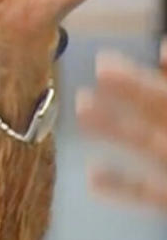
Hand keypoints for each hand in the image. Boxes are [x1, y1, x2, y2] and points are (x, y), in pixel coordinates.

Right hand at [77, 41, 166, 210]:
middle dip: (127, 87)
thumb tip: (165, 47)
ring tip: (80, 108)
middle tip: (98, 66)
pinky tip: (90, 177)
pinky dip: (118, 186)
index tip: (136, 47)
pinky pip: (146, 192)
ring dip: (111, 126)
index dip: (162, 65)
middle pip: (154, 106)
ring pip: (143, 142)